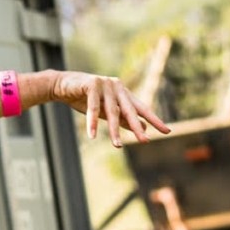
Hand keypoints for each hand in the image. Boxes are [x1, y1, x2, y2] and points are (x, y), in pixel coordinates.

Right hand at [50, 71, 169, 147]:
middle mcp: (118, 87)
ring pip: (112, 112)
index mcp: (124, 93)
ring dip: (114, 130)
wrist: (62, 86)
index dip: (154, 120)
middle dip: (137, 127)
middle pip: (130, 110)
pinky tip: (92, 135)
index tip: (167, 131)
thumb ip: (123, 119)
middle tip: (145, 141)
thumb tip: (144, 129)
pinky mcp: (92, 84)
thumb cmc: (84, 98)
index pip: (142, 108)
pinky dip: (92, 122)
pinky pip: (93, 107)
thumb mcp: (106, 111)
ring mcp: (105, 84)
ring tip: (117, 146)